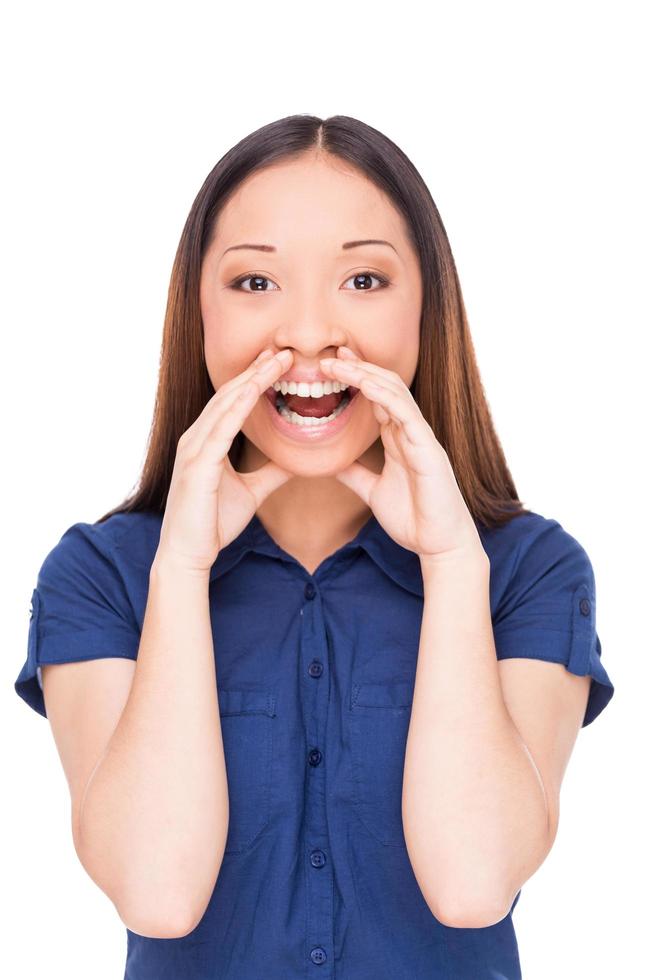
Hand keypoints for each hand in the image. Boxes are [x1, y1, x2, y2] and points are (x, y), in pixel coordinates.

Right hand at [156, 348, 294, 575]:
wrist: (189, 553)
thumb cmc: (213, 523)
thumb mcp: (252, 492)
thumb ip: (272, 473)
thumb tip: (296, 462)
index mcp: (206, 441)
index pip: (233, 402)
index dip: (256, 380)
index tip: (280, 362)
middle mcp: (196, 438)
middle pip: (229, 395)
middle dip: (256, 371)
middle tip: (282, 350)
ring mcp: (193, 448)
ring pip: (225, 405)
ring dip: (251, 381)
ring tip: (276, 362)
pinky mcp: (197, 464)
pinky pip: (220, 428)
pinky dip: (238, 407)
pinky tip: (255, 391)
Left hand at [319, 347, 484, 561]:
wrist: (439, 544)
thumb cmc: (414, 518)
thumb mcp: (373, 492)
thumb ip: (354, 475)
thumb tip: (330, 464)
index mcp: (399, 440)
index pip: (377, 398)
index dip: (356, 379)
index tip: (332, 365)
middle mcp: (411, 433)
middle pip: (386, 388)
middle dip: (359, 368)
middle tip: (332, 355)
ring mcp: (421, 438)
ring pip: (396, 393)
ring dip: (367, 375)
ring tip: (340, 365)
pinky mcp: (428, 449)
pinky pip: (408, 414)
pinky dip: (386, 397)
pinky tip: (365, 384)